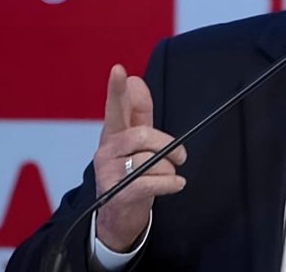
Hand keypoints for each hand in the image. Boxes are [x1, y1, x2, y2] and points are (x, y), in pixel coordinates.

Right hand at [93, 64, 186, 251]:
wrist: (119, 216)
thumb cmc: (131, 173)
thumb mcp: (136, 143)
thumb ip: (138, 113)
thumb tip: (136, 80)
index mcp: (112, 134)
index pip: (114, 108)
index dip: (116, 90)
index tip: (118, 70)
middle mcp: (106, 151)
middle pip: (142, 135)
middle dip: (168, 146)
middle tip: (180, 157)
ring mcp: (107, 173)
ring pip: (150, 161)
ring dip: (169, 171)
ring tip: (167, 177)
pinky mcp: (116, 194)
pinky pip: (150, 183)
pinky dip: (170, 184)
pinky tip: (177, 185)